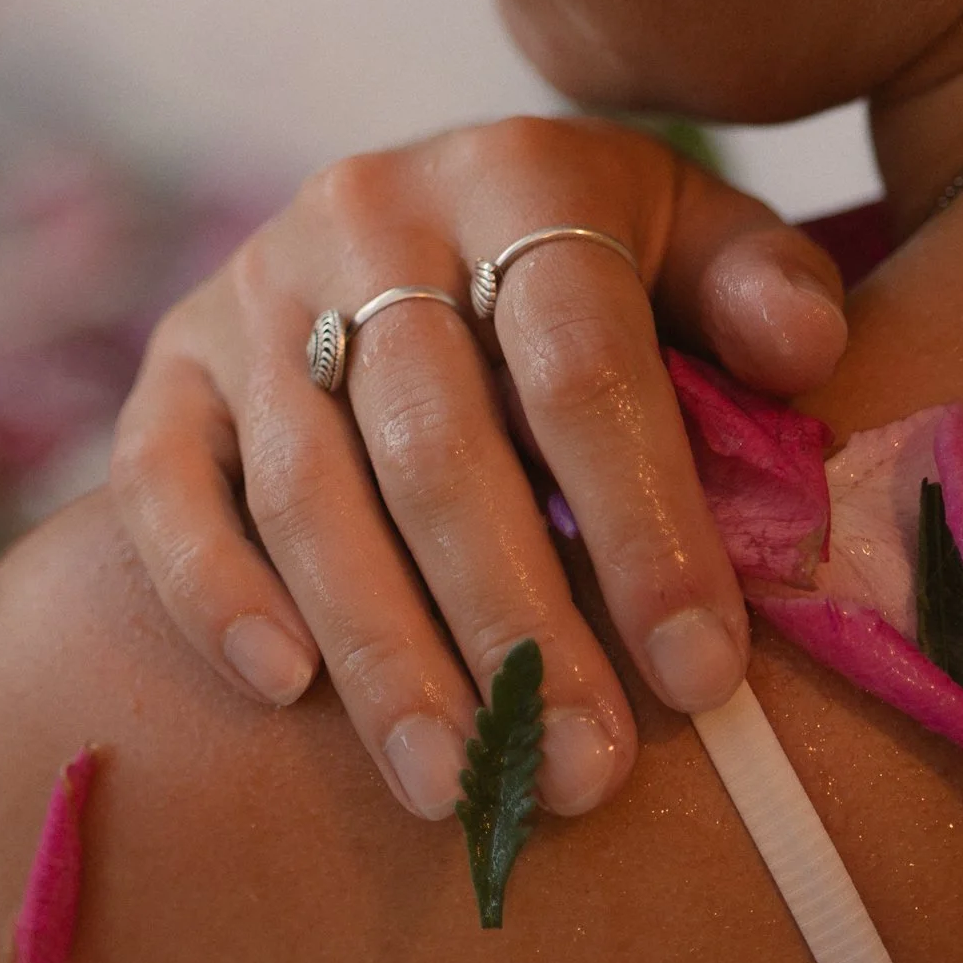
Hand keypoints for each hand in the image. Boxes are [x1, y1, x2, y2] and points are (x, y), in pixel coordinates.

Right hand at [111, 116, 847, 818]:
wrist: (431, 214)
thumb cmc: (596, 272)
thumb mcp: (694, 240)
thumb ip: (757, 287)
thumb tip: (800, 352)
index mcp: (517, 175)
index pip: (580, 365)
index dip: (643, 524)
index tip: (701, 675)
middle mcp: (366, 218)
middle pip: (438, 445)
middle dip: (515, 625)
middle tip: (577, 774)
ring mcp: (249, 294)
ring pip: (309, 490)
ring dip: (383, 652)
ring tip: (453, 787)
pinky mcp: (168, 369)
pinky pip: (161, 490)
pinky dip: (215, 591)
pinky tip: (284, 689)